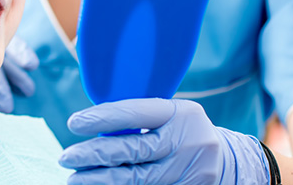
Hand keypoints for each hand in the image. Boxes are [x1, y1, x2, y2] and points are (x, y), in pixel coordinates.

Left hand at [58, 98, 269, 184]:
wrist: (226, 160)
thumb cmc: (183, 131)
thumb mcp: (170, 114)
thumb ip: (138, 117)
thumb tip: (90, 123)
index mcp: (181, 113)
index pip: (135, 113)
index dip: (101, 118)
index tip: (74, 124)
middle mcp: (188, 142)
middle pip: (134, 150)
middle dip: (95, 154)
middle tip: (66, 157)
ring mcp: (190, 172)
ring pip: (138, 178)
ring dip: (101, 180)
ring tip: (75, 179)